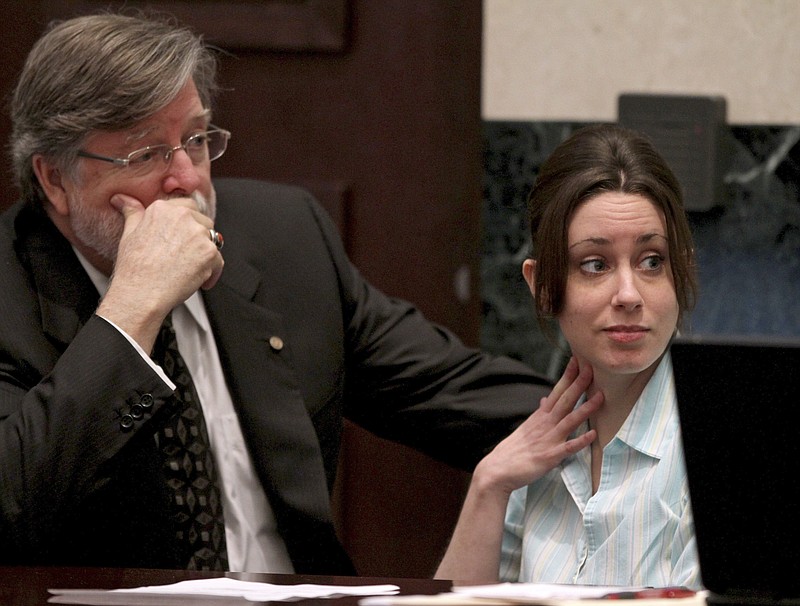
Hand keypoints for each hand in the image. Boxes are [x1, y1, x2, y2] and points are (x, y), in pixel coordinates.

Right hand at [97, 194, 223, 350]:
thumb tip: (122, 199)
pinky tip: (198, 281)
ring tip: (189, 269)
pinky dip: (212, 272)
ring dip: (205, 254)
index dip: (187, 223)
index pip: (187, 206)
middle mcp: (183, 216)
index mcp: (164, 209)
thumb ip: (132, 212)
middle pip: (203, 221)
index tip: (183, 236)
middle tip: (185, 256)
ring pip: (212, 240)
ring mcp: (198, 234)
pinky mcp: (209, 252)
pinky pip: (218, 260)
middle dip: (198, 238)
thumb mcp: (129, 233)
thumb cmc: (134, 268)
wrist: (142, 292)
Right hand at [474, 357, 601, 495]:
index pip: (556, 391)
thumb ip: (539, 414)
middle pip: (564, 400)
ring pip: (570, 420)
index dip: (568, 376)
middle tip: (590, 368)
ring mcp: (548, 439)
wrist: (498, 470)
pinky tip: (593, 434)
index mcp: (540, 416)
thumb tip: (545, 400)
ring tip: (600, 397)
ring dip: (586, 408)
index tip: (577, 361)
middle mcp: (545, 424)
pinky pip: (568, 447)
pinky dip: (581, 440)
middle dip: (578, 384)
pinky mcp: (549, 456)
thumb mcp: (526, 427)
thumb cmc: (513, 450)